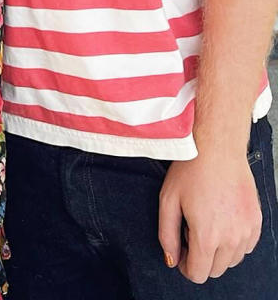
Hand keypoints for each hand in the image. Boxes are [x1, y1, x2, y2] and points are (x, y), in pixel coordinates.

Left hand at [158, 150, 260, 282]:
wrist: (217, 148)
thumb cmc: (191, 170)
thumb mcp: (168, 200)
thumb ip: (167, 235)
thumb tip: (171, 260)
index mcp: (207, 236)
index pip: (198, 274)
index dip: (185, 266)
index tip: (181, 249)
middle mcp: (230, 239)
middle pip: (215, 270)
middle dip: (200, 257)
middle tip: (191, 230)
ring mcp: (246, 231)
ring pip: (232, 261)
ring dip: (218, 251)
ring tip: (206, 222)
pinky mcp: (256, 223)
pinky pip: (246, 247)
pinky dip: (234, 241)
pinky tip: (222, 220)